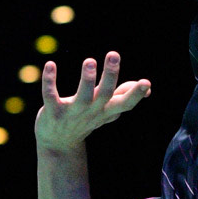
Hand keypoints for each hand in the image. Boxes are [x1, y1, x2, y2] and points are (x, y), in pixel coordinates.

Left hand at [35, 52, 150, 152]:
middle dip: (110, 75)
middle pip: (105, 95)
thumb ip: (124, 97)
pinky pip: (50, 96)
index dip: (136, 94)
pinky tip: (50, 64)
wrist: (58, 145)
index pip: (125, 104)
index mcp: (106, 110)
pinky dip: (49, 81)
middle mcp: (92, 112)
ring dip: (87, 78)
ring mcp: (72, 114)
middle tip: (114, 54)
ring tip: (90, 60)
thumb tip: (148, 88)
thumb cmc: (85, 121)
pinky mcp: (53, 113)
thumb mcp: (107, 111)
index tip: (146, 82)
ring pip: (82, 97)